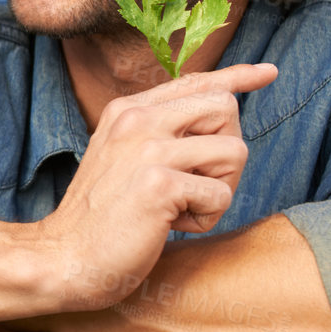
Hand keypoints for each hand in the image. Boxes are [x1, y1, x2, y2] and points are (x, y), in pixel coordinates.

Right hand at [40, 62, 275, 311]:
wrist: (62, 258)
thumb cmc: (99, 218)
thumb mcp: (122, 157)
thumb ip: (159, 133)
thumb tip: (215, 114)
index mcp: (127, 110)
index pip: (195, 80)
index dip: (237, 76)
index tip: (268, 72)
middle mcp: (136, 119)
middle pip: (226, 108)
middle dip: (228, 151)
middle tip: (198, 185)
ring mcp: (146, 149)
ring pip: (234, 151)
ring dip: (220, 189)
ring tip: (182, 208)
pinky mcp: (159, 185)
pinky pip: (221, 195)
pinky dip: (206, 219)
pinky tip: (171, 226)